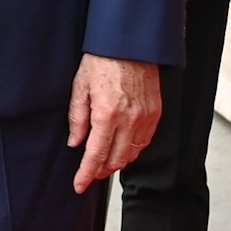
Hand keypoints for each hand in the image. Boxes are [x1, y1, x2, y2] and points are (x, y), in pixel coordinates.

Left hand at [68, 54, 160, 192]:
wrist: (129, 45)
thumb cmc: (102, 61)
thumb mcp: (80, 87)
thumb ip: (77, 118)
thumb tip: (75, 143)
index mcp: (107, 114)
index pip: (95, 155)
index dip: (86, 174)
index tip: (79, 185)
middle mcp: (129, 120)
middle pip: (116, 160)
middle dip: (101, 171)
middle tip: (90, 173)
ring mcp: (145, 118)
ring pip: (132, 155)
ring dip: (117, 162)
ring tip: (104, 162)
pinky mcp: (155, 113)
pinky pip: (144, 142)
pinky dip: (132, 150)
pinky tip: (122, 147)